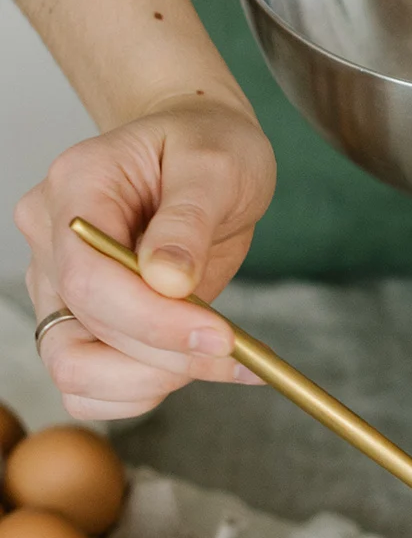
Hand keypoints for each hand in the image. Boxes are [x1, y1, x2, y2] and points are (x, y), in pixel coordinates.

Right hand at [14, 95, 276, 420]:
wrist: (202, 155)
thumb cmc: (208, 146)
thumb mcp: (218, 165)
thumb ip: (189, 221)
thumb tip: (168, 281)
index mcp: (76, 188)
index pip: (87, 278)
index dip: (152, 320)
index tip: (221, 335)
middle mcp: (49, 238)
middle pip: (77, 334)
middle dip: (162, 358)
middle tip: (235, 352)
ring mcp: (56, 282)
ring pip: (72, 368)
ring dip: (150, 382)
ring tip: (221, 359)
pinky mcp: (80, 316)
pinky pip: (88, 382)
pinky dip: (141, 390)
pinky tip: (197, 366)